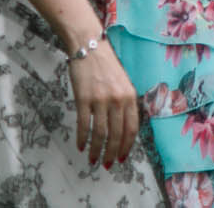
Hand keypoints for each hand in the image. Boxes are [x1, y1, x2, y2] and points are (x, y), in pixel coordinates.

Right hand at [68, 43, 137, 166]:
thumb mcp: (123, 83)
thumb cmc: (107, 67)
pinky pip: (83, 124)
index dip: (127, 145)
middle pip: (117, 133)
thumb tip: (124, 128)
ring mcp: (100, 99)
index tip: (123, 157)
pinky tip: (81, 146)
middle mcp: (118, 99)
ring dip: (97, 150)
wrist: (90, 48)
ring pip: (100, 132)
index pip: (132, 127)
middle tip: (108, 165)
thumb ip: (125, 103)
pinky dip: (82, 138)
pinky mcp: (83, 99)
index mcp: (130, 96)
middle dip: (113, 153)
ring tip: (93, 160)